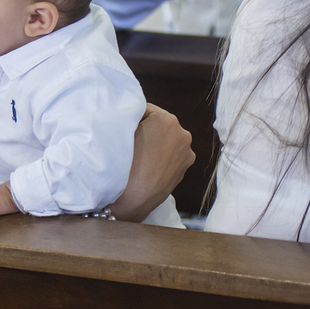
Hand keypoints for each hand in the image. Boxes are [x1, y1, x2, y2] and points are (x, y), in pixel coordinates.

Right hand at [107, 103, 194, 222]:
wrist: (132, 200)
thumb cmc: (124, 164)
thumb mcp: (122, 131)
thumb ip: (131, 116)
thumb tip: (133, 112)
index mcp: (166, 119)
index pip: (145, 108)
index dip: (132, 116)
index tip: (123, 126)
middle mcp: (182, 133)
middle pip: (159, 122)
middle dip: (146, 128)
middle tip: (130, 140)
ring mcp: (187, 152)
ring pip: (166, 138)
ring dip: (155, 141)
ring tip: (140, 154)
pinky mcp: (185, 167)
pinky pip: (171, 152)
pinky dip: (161, 154)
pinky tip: (149, 163)